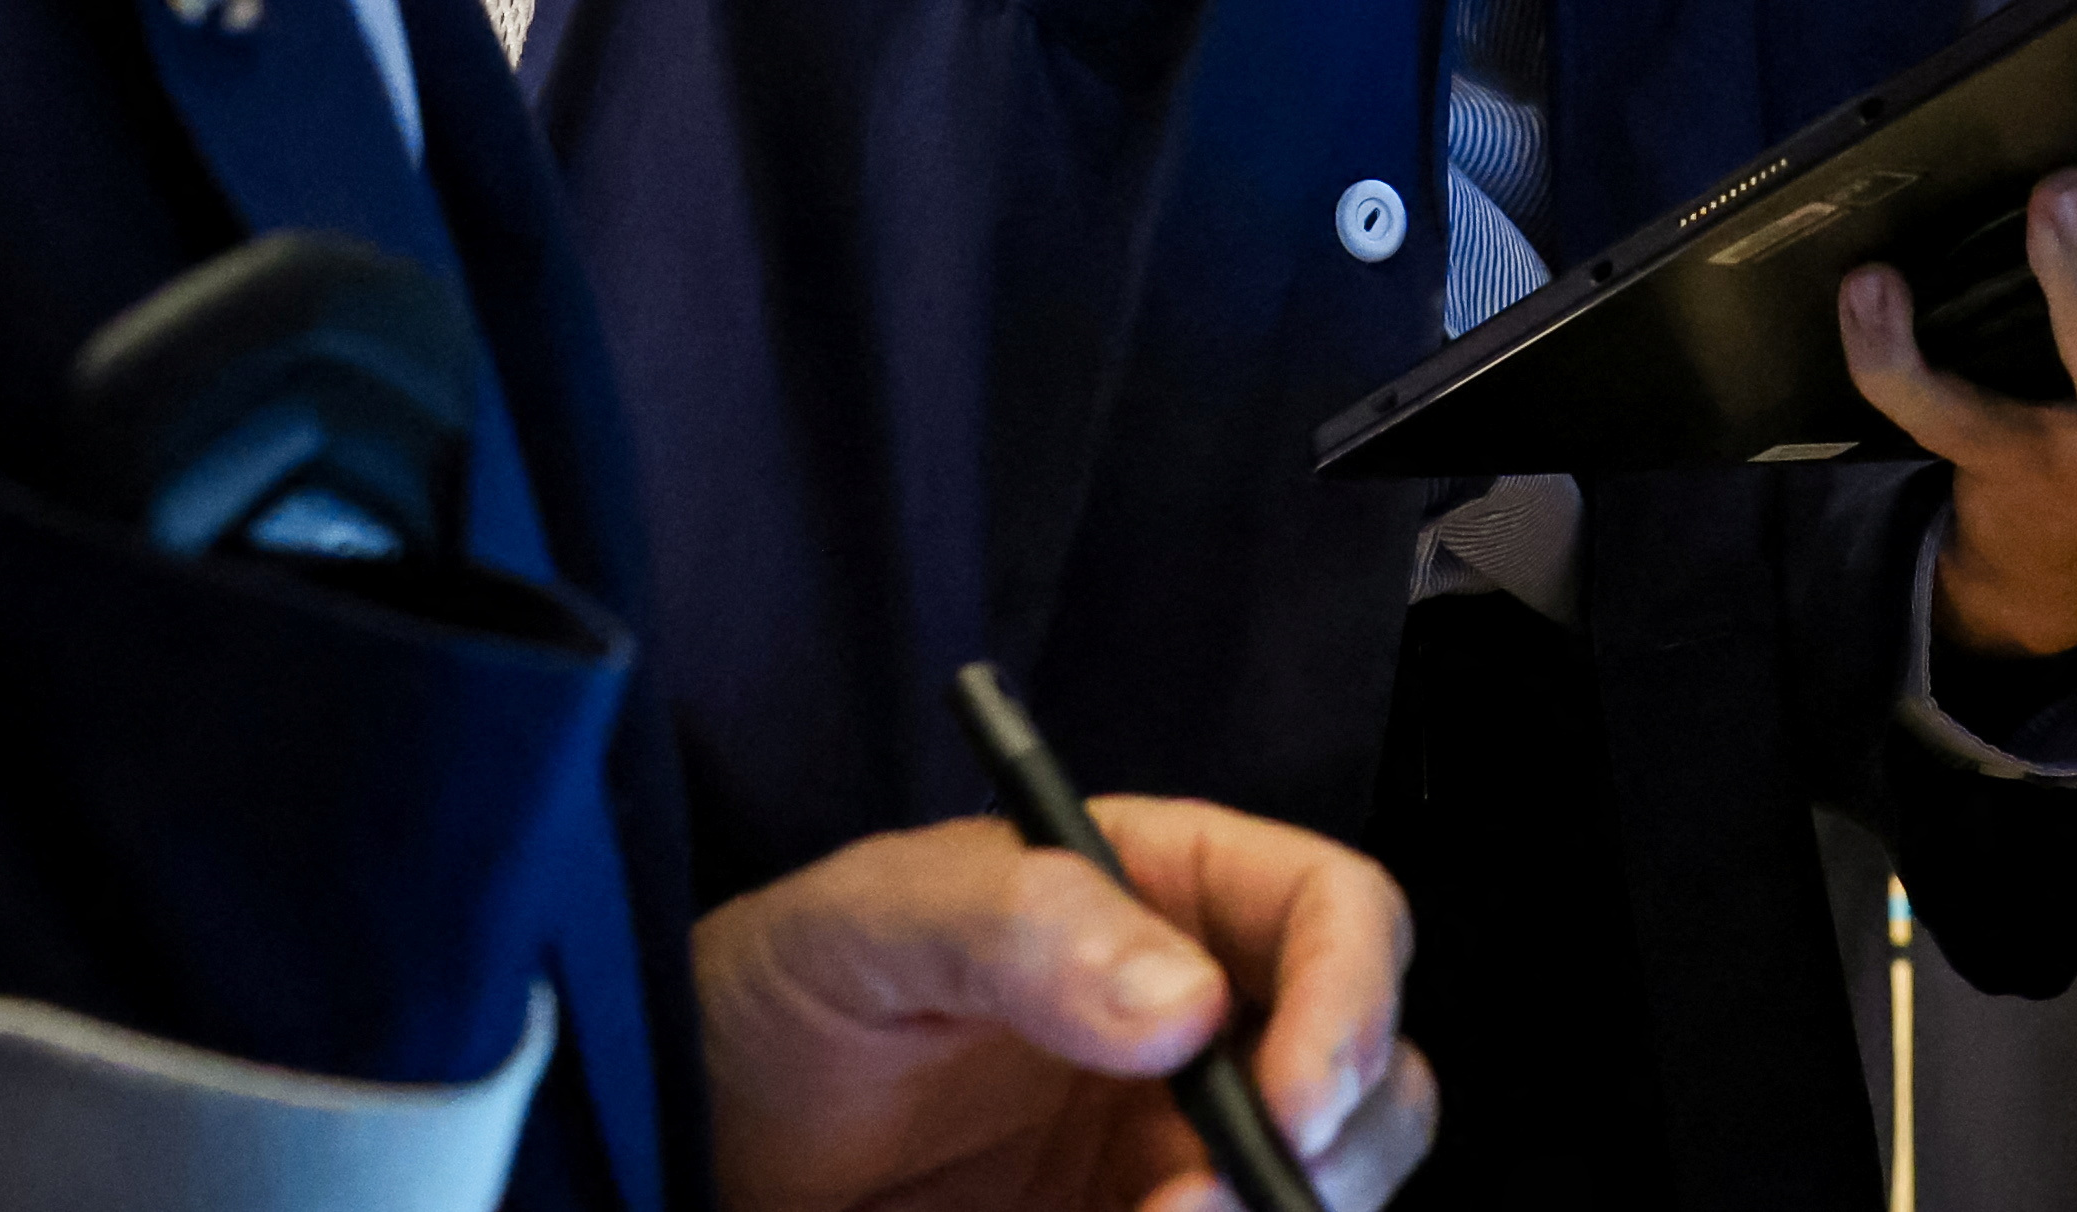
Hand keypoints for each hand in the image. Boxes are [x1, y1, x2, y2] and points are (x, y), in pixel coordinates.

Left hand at [696, 800, 1436, 1211]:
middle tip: (1223, 1203)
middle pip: (1373, 1071)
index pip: (1337, 912)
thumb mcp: (870, 927)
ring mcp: (1173, 1145)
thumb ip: (1019, 928)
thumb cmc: (776, 996)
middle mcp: (1203, 1018)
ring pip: (1330, 1185)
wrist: (703, 1147)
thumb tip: (1184, 1005)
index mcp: (1167, 896)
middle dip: (1336, 1146)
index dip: (1353, 997)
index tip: (1296, 1101)